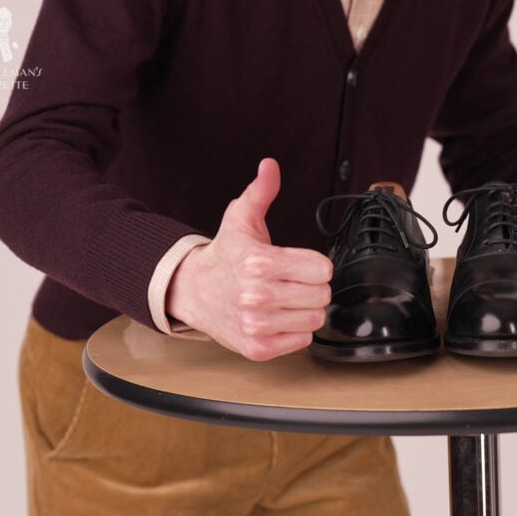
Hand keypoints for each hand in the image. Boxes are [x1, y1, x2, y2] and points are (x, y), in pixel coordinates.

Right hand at [167, 158, 332, 360]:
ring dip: (304, 310)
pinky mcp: (256, 348)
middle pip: (322, 295)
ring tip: (284, 300)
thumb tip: (269, 166)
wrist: (193, 290)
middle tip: (291, 282)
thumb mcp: (241, 218)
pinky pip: (301, 341)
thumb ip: (261, 192)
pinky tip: (277, 318)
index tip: (299, 264)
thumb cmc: (226, 255)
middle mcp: (256, 295)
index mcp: (260, 262)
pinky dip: (294, 331)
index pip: (323, 269)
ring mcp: (256, 325)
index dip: (315, 265)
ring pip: (314, 320)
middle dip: (312, 287)